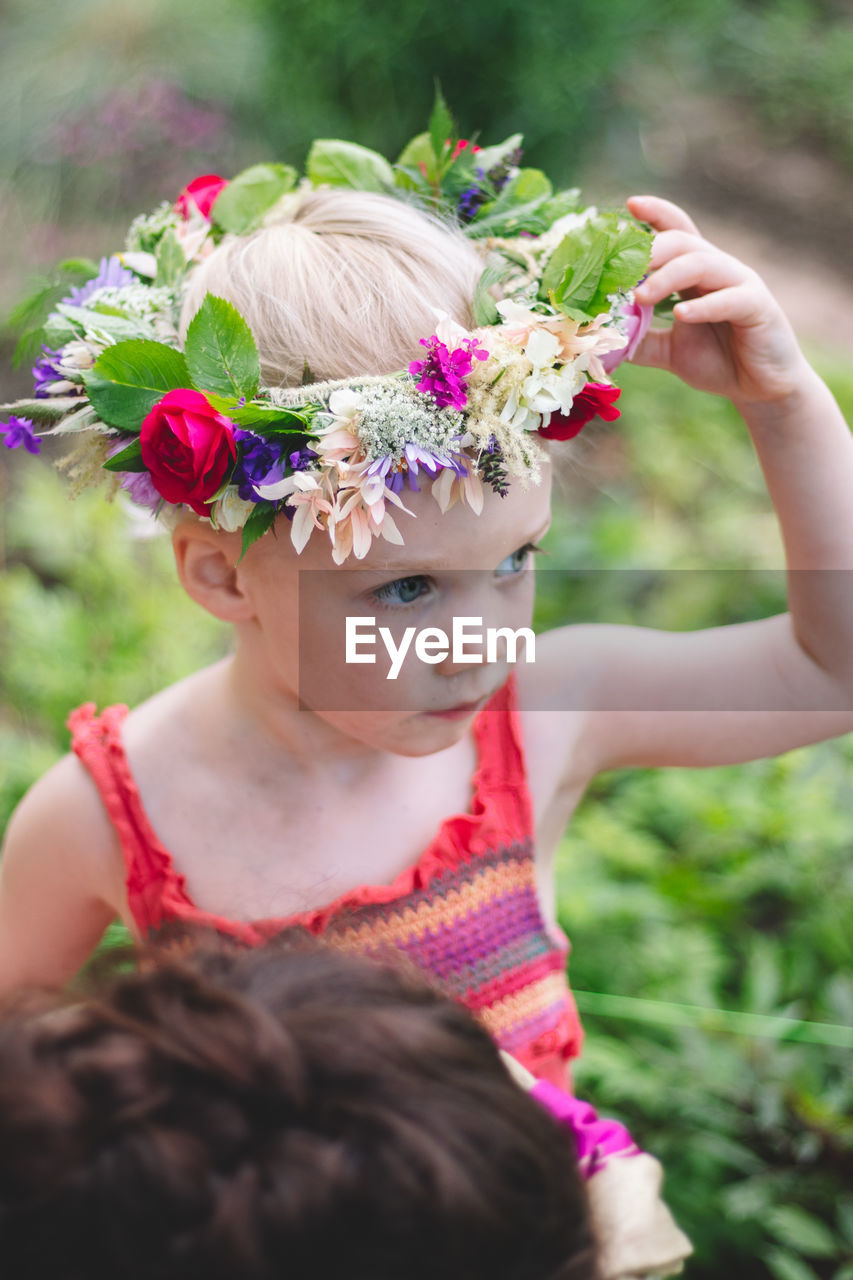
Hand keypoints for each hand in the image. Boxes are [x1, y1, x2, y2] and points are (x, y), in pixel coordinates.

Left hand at [627, 195, 810, 407]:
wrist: (759, 389)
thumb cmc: (716, 360)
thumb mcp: (668, 351)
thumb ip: (640, 340)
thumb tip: (601, 338)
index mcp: (695, 273)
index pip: (676, 231)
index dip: (656, 214)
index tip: (629, 205)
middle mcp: (717, 270)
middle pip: (681, 242)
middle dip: (648, 250)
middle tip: (617, 269)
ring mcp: (740, 284)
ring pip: (702, 263)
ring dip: (666, 277)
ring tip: (640, 297)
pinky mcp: (758, 307)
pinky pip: (731, 299)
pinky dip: (705, 306)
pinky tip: (682, 314)